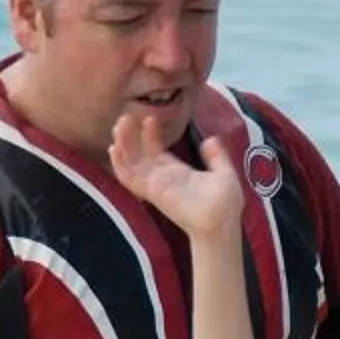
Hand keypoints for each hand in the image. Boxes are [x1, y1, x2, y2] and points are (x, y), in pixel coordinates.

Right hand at [107, 110, 242, 242]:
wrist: (221, 222)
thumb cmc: (225, 204)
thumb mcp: (224, 173)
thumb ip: (216, 157)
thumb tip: (210, 139)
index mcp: (177, 172)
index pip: (157, 149)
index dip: (151, 133)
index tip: (150, 117)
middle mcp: (162, 178)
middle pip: (139, 154)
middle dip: (131, 136)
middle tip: (126, 116)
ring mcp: (155, 185)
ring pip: (131, 162)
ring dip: (123, 144)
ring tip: (120, 124)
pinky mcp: (151, 192)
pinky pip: (129, 178)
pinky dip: (119, 164)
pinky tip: (114, 148)